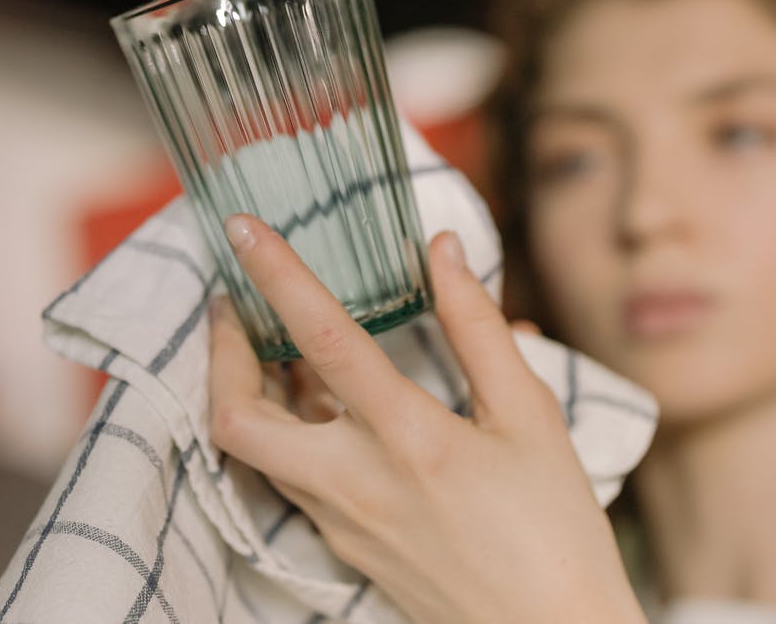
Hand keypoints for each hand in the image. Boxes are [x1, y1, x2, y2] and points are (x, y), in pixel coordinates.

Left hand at [208, 214, 644, 623]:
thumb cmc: (556, 528)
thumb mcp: (532, 418)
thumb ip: (479, 329)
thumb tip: (441, 250)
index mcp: (413, 440)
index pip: (325, 341)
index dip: (276, 276)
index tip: (242, 230)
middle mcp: (357, 484)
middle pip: (238, 419)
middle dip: (220, 355)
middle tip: (234, 307)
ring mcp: (341, 522)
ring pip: (257, 452)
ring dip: (249, 391)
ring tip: (274, 343)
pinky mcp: (342, 546)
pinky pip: (290, 479)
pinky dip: (286, 431)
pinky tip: (319, 404)